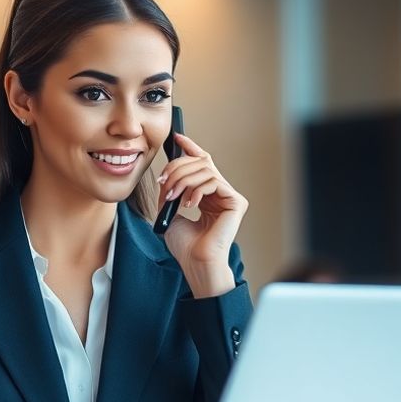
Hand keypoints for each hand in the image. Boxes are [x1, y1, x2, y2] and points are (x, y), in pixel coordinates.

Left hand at [155, 132, 248, 297]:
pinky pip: (213, 181)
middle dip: (177, 168)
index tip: (177, 138)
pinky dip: (196, 190)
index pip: (201, 163)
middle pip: (200, 162)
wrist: (196, 263)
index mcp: (206, 194)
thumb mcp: (170, 212)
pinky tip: (189, 205)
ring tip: (173, 198)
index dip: (190, 147)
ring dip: (183, 180)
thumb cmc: (185, 246)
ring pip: (205, 169)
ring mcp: (229, 196)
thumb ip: (170, 191)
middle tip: (164, 182)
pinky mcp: (236, 202)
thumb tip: (167, 174)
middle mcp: (220, 192)